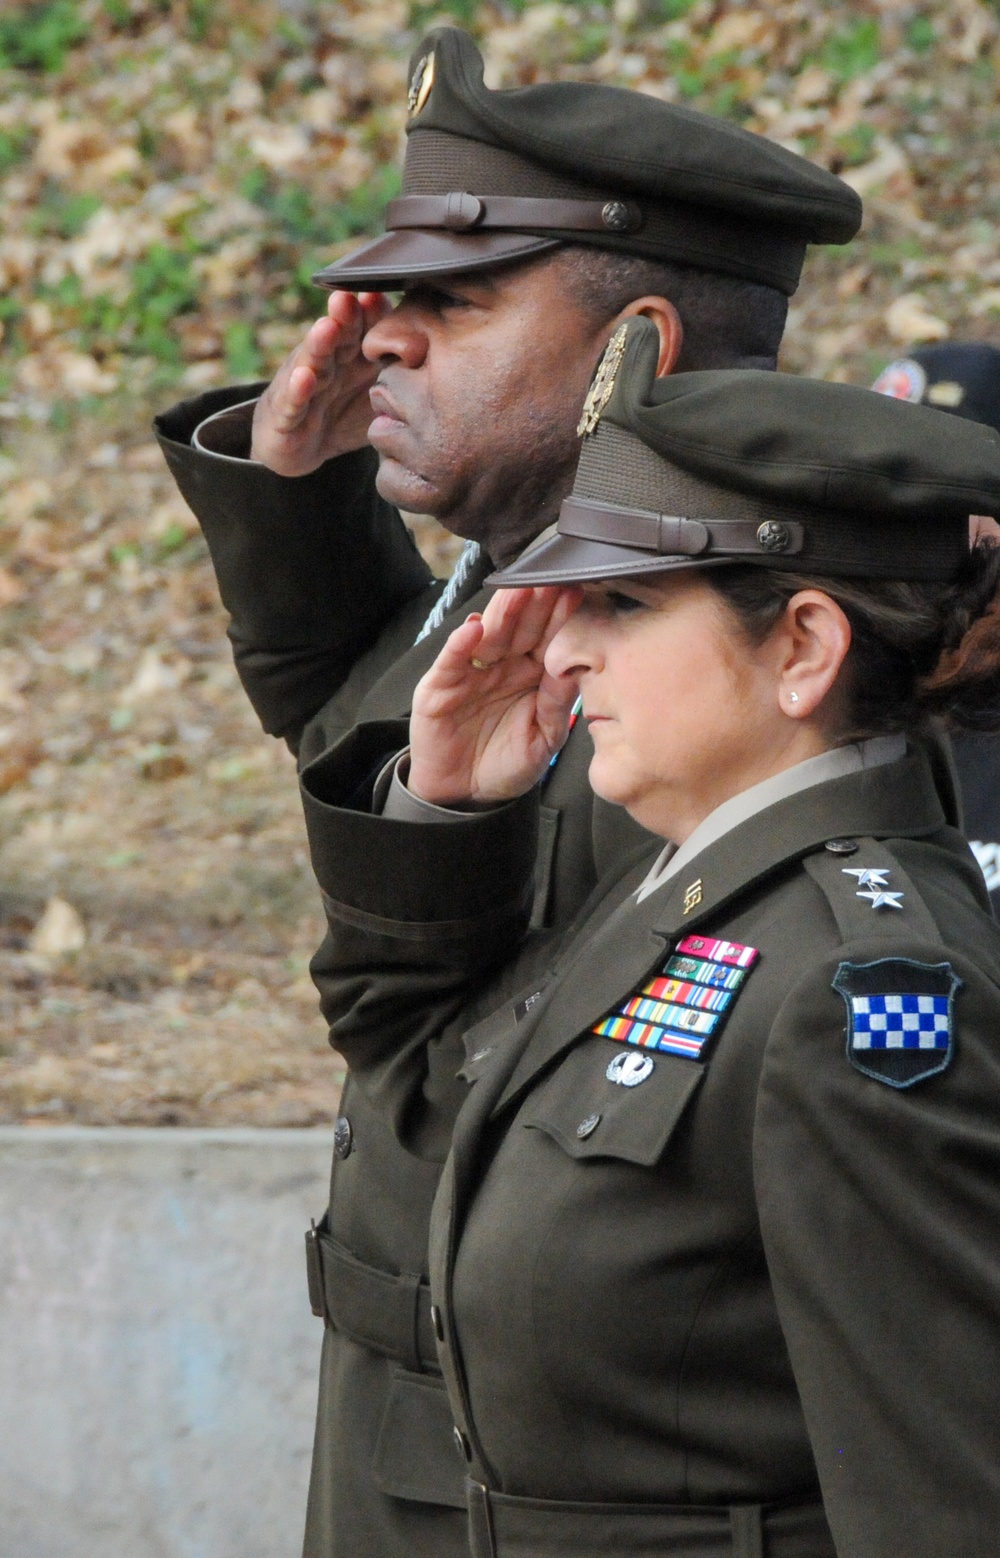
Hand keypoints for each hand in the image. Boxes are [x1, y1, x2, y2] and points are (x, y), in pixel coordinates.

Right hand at [250, 291, 390, 473]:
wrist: (298, 445)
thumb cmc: (343, 413)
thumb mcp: (377, 397)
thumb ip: (402, 378)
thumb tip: (451, 365)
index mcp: (352, 355)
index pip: (364, 328)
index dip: (371, 313)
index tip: (380, 296)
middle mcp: (328, 363)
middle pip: (338, 336)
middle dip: (343, 316)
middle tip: (349, 299)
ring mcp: (306, 385)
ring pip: (313, 361)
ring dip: (319, 343)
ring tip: (327, 328)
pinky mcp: (287, 413)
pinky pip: (293, 401)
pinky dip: (298, 390)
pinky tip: (304, 377)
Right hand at [408, 586, 583, 805]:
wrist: (465, 795)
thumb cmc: (508, 764)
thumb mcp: (544, 738)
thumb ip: (557, 703)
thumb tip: (576, 666)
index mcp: (533, 674)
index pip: (549, 637)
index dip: (562, 616)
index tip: (579, 591)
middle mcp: (503, 666)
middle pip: (521, 628)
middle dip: (536, 603)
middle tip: (551, 578)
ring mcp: (471, 673)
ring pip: (489, 636)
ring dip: (503, 612)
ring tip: (518, 591)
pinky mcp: (440, 687)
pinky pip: (452, 661)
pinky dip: (461, 644)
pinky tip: (476, 628)